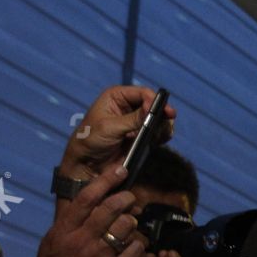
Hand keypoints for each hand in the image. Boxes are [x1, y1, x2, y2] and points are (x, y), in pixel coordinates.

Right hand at [15, 167, 140, 256]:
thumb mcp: (52, 244)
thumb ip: (70, 224)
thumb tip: (89, 202)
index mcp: (63, 231)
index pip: (88, 196)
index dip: (107, 180)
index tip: (121, 170)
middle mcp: (81, 240)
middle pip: (113, 207)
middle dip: (127, 199)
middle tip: (131, 200)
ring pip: (128, 226)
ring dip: (133, 224)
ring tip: (129, 228)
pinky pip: (136, 249)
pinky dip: (139, 245)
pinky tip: (133, 248)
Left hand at [59, 85, 175, 176]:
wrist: (86, 163)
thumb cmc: (90, 140)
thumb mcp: (110, 127)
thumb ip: (134, 118)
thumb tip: (153, 109)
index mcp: (116, 96)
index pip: (142, 93)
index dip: (154, 100)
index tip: (162, 111)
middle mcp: (128, 106)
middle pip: (154, 104)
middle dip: (162, 113)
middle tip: (170, 119)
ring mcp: (136, 121)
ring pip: (158, 118)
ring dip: (163, 125)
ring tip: (162, 133)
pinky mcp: (141, 135)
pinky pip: (157, 132)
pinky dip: (162, 135)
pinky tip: (159, 140)